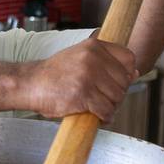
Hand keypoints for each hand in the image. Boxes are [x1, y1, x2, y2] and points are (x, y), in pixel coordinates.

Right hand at [23, 38, 137, 122]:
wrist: (30, 84)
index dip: (125, 74)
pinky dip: (104, 117)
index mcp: (93, 46)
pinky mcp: (83, 95)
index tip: (115, 81)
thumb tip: (134, 72)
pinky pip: (106, 110)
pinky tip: (95, 115)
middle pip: (124, 82)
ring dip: (110, 106)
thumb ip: (105, 61)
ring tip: (97, 107)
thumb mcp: (79, 56)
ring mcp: (88, 77)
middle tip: (102, 98)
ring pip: (117, 97)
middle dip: (116, 94)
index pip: (128, 59)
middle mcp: (93, 59)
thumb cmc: (54, 74)